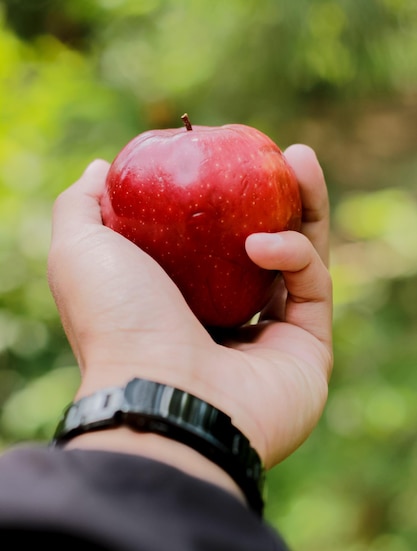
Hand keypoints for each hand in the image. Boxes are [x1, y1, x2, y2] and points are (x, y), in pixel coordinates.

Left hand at [48, 145, 331, 471]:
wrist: (162, 398)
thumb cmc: (118, 324)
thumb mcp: (79, 251)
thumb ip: (81, 207)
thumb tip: (102, 170)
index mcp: (179, 304)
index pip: (213, 244)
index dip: (225, 198)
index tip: (227, 155)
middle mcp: (226, 323)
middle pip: (265, 248)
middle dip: (279, 197)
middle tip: (282, 152)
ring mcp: (271, 340)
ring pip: (301, 262)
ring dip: (306, 208)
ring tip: (297, 158)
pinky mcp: (309, 353)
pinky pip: (312, 288)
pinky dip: (293, 255)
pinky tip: (260, 243)